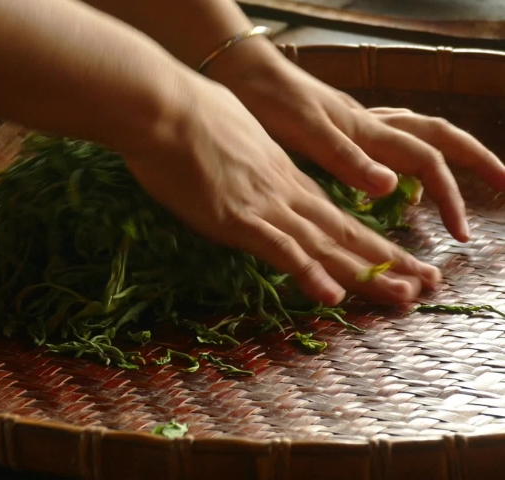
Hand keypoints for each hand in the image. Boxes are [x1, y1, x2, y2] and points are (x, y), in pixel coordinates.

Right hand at [122, 76, 438, 306]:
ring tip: (404, 295)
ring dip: (365, 274)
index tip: (396, 258)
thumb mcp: (233, 131)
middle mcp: (283, 193)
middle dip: (386, 262)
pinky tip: (333, 296)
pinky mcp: (237, 219)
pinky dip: (308, 273)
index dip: (368, 240)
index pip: (333, 215)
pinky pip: (280, 250)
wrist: (164, 108)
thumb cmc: (189, 114)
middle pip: (343, 234)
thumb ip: (248, 155)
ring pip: (324, 246)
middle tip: (424, 285)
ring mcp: (263, 207)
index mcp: (281, 174)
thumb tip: (245, 159)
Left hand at [206, 37, 504, 242]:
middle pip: (437, 137)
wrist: (242, 73)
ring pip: (414, 136)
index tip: (459, 233)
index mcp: (368, 130)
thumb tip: (394, 189)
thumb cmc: (270, 101)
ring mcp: (356, 124)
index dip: (450, 195)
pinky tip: (390, 182)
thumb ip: (347, 159)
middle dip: (474, 161)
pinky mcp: (339, 128)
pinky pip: (387, 141)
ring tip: (451, 194)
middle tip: (503, 188)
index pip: (428, 160)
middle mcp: (370, 125)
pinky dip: (402, 161)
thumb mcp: (306, 133)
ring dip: (441, 161)